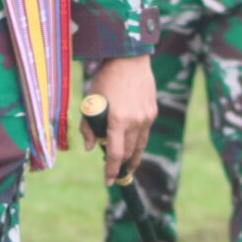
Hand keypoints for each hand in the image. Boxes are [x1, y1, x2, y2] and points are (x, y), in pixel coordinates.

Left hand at [85, 55, 154, 182]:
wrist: (129, 60)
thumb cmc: (105, 79)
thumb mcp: (90, 102)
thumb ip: (88, 127)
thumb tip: (91, 148)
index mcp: (118, 119)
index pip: (115, 154)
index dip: (111, 170)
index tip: (108, 181)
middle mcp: (135, 121)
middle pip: (128, 153)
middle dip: (121, 164)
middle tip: (114, 171)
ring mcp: (146, 117)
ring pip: (139, 146)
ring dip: (132, 157)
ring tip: (127, 166)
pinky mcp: (152, 112)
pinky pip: (144, 133)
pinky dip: (137, 142)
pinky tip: (132, 144)